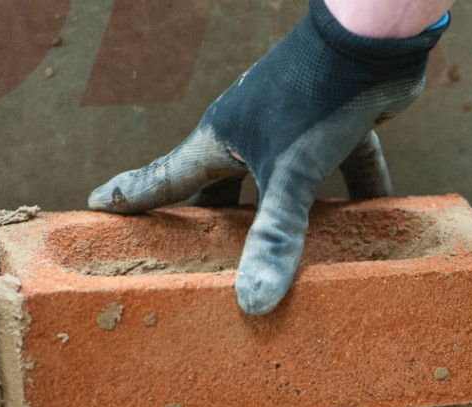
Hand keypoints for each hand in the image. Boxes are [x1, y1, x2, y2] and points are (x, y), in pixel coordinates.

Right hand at [88, 2, 447, 314]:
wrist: (372, 38)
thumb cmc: (317, 98)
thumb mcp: (291, 174)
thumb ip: (275, 239)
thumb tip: (253, 303)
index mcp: (224, 138)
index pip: (166, 178)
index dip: (131, 197)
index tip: (95, 207)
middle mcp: (254, 130)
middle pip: (224, 186)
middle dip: (213, 220)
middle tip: (195, 252)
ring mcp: (297, 125)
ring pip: (287, 181)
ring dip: (289, 215)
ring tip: (287, 253)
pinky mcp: (341, 124)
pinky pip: (345, 168)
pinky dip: (358, 196)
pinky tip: (376, 227)